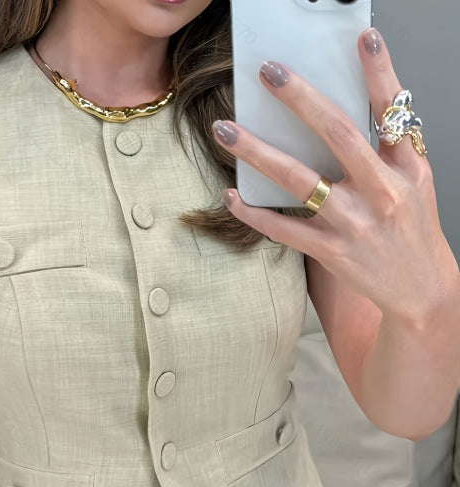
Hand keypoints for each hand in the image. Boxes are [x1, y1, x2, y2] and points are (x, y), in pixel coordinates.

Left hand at [212, 28, 458, 324]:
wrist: (420, 290)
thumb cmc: (413, 231)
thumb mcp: (417, 183)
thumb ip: (389, 151)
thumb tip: (351, 113)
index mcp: (406, 168)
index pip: (392, 112)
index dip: (379, 72)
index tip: (363, 38)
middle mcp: (381, 191)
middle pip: (337, 134)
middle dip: (301, 99)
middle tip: (269, 72)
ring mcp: (354, 223)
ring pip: (299, 180)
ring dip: (258, 152)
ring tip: (225, 130)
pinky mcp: (332, 252)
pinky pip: (284, 230)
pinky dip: (254, 213)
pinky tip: (231, 197)